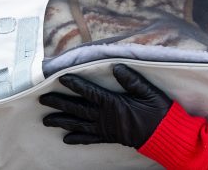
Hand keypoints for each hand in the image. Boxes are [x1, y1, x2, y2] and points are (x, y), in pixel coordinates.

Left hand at [40, 64, 172, 147]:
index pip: (90, 92)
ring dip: (62, 121)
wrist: (165, 136)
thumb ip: (132, 80)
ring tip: (46, 120)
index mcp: (114, 104)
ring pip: (79, 124)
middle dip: (59, 103)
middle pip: (78, 109)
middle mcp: (105, 117)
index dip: (75, 85)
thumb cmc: (159, 112)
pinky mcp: (109, 137)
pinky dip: (77, 139)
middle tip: (42, 99)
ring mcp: (106, 129)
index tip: (60, 78)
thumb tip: (116, 67)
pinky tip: (66, 139)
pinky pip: (89, 139)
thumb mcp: (149, 92)